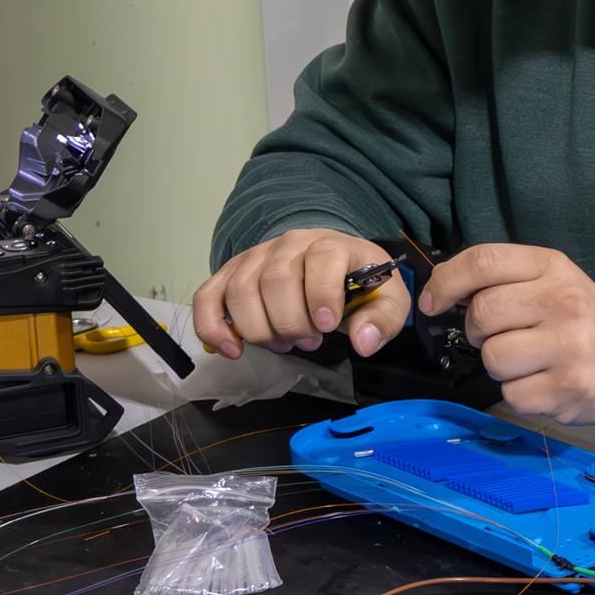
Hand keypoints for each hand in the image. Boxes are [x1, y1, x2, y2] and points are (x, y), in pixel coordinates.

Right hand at [193, 229, 409, 359]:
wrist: (333, 264)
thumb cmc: (359, 285)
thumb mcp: (387, 300)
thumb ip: (382, 320)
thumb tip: (362, 342)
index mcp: (332, 244)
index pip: (322, 258)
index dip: (322, 293)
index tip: (327, 326)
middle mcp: (290, 244)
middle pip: (276, 280)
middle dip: (290, 322)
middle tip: (310, 341)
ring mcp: (256, 256)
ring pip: (241, 290)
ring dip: (259, 329)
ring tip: (283, 344)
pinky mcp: (232, 274)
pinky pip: (208, 297)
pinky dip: (212, 327)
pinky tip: (232, 350)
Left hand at [420, 244, 594, 425]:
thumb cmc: (575, 318)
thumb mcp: (548, 279)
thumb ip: (499, 277)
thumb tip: (439, 286)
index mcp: (552, 266)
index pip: (484, 261)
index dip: (446, 281)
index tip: (432, 301)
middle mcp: (563, 302)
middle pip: (481, 313)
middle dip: (478, 330)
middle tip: (501, 334)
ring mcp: (568, 346)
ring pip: (492, 357)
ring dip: (498, 364)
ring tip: (526, 359)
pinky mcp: (566, 388)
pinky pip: (510, 393)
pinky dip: (517, 392)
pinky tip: (540, 380)